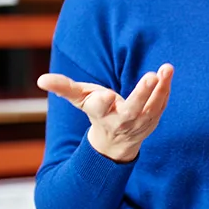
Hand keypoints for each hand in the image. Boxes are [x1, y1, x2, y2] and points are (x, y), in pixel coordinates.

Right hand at [38, 64, 173, 162]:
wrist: (116, 140)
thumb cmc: (97, 111)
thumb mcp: (79, 99)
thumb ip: (63, 87)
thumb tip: (41, 80)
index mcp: (100, 114)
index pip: (99, 108)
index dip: (102, 101)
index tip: (106, 95)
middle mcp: (121, 120)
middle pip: (132, 109)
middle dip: (141, 94)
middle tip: (150, 77)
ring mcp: (139, 122)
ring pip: (152, 107)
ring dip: (160, 88)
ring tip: (166, 68)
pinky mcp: (153, 120)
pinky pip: (161, 105)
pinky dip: (166, 90)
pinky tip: (168, 72)